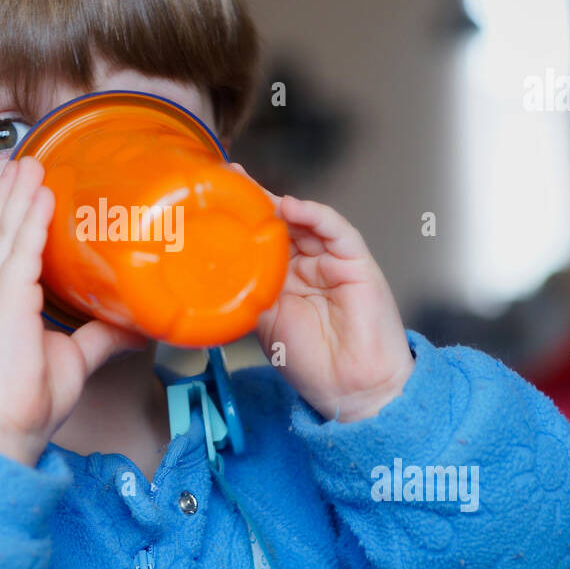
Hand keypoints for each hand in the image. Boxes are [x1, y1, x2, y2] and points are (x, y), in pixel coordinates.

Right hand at [0, 156, 147, 465]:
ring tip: (29, 163)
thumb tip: (137, 325)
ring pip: (4, 232)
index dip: (11, 217)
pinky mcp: (3, 303)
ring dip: (17, 195)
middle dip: (9, 195)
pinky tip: (41, 197)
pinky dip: (29, 222)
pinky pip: (18, 252)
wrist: (6, 430)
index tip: (26, 190)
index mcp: (0, 305)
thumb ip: (101, 337)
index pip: (2, 250)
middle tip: (25, 161)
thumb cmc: (29, 402)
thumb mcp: (75, 359)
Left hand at [230, 162, 413, 423]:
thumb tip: (215, 266)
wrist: (349, 389)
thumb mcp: (263, 321)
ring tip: (253, 191)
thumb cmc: (310, 362)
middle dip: (255, 200)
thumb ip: (247, 288)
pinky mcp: (356, 261)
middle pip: (279, 222)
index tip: (214, 195)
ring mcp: (330, 260)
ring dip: (278, 203)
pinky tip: (293, 207)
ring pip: (304, 220)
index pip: (259, 239)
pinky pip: (336, 230)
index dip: (240, 218)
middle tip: (229, 179)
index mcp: (281, 278)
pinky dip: (315, 215)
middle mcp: (305, 264)